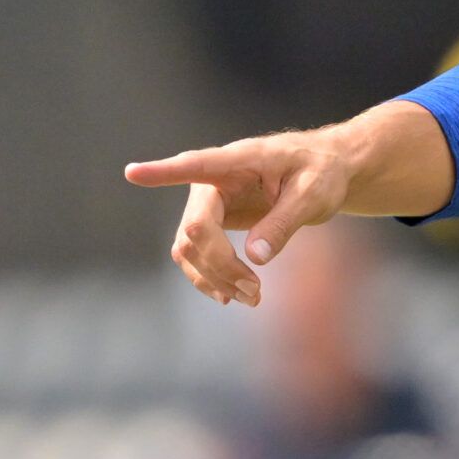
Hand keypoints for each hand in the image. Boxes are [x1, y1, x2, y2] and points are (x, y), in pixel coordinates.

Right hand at [125, 132, 350, 307]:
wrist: (325, 171)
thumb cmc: (321, 172)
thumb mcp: (313, 194)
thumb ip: (284, 222)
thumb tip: (255, 257)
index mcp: (239, 160)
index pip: (196, 165)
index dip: (163, 172)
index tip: (132, 173)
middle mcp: (213, 181)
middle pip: (196, 227)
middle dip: (219, 264)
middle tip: (255, 292)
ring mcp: (208, 203)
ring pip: (189, 246)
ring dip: (212, 277)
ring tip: (251, 298)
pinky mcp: (212, 222)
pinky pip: (194, 254)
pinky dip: (207, 277)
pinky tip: (227, 296)